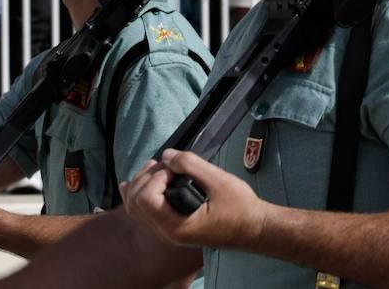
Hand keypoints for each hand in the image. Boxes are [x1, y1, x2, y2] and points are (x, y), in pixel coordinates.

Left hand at [121, 149, 267, 249]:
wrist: (253, 229)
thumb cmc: (240, 208)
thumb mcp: (219, 181)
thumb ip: (191, 165)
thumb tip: (167, 155)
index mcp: (176, 226)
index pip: (145, 199)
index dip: (156, 177)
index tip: (176, 169)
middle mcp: (166, 233)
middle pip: (134, 202)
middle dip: (145, 177)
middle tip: (167, 165)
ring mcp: (167, 231)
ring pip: (134, 208)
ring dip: (140, 183)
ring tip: (157, 168)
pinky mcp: (172, 226)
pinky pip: (144, 212)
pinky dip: (139, 193)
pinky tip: (138, 181)